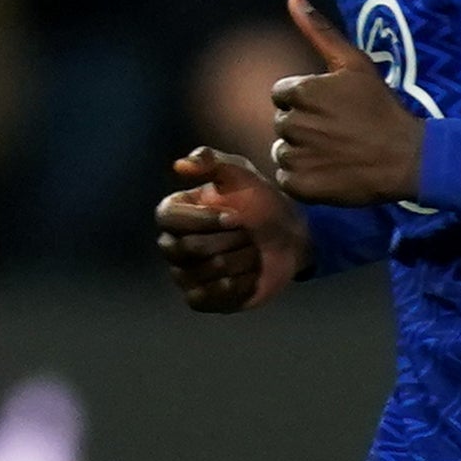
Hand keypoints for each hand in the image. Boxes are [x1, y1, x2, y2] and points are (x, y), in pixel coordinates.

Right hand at [156, 144, 308, 312]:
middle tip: (249, 233)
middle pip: (190, 249)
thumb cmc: (261, 201)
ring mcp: (185, 275)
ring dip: (242, 260)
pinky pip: (210, 297)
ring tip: (252, 250)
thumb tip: (179, 165)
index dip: (206, 219)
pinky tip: (252, 273)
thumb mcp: (240, 173)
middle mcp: (171, 245)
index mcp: (173, 213)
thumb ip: (211, 162)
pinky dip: (239, 285)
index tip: (237, 216)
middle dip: (231, 240)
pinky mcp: (202, 299)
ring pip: (208, 272)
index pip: (170, 219)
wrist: (289, 236)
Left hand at [266, 0, 426, 208]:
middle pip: (282, 122)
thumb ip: (319, 31)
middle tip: (337, 131)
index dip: (306, 101)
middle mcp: (293, 123)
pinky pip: (286, 178)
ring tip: (333, 153)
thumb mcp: (355, 63)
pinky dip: (303, 177)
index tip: (332, 109)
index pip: (282, 94)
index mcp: (301, 92)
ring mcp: (296, 156)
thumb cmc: (382, 108)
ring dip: (301, 152)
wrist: (407, 158)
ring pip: (282, 150)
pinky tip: (328, 171)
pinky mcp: (301, 184)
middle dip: (304, 125)